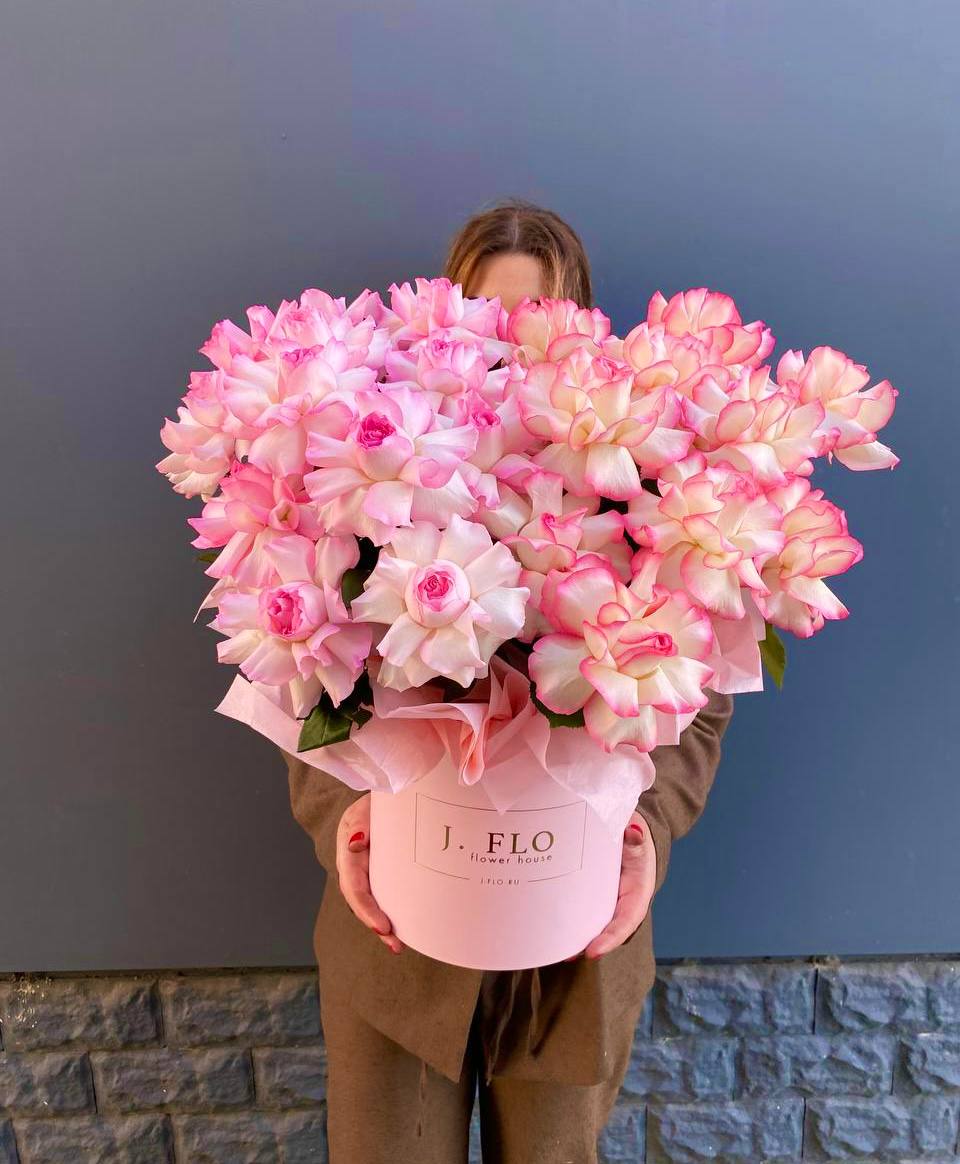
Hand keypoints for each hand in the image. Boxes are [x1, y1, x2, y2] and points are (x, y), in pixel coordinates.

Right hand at [336, 793, 404, 954]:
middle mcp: (354, 866)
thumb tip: (356, 844)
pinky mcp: (379, 875)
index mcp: (349, 851)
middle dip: (375, 924)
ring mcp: (366, 872)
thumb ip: (360, 822)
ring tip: (398, 945)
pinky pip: (382, 896)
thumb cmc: (375, 804)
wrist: (383, 800)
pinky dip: (390, 913)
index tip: (382, 926)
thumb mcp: (366, 807)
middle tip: (394, 943)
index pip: (353, 884)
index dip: (366, 908)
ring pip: (370, 903)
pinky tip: (404, 928)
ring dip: (382, 926)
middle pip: (360, 901)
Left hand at [561, 810, 656, 961]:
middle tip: (567, 954)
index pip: (626, 920)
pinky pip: (582, 910)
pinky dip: (569, 919)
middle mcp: (622, 903)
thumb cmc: (634, 836)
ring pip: (593, 923)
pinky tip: (550, 926)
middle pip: (607, 930)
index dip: (611, 938)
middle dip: (588, 944)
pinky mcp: (592, 895)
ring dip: (575, 937)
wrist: (629, 832)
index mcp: (637, 892)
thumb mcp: (638, 836)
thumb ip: (635, 838)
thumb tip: (633, 832)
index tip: (593, 951)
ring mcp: (606, 901)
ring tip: (554, 948)